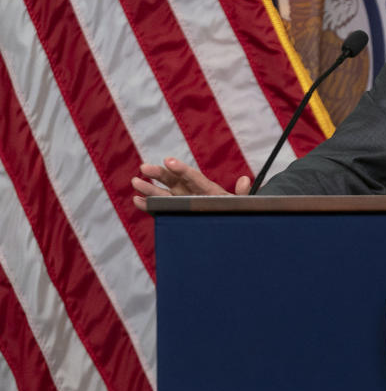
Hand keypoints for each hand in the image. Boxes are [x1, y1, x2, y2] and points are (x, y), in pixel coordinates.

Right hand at [131, 157, 250, 210]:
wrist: (231, 229)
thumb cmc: (236, 213)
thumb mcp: (241, 204)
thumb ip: (242, 193)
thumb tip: (245, 179)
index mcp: (209, 189)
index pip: (193, 177)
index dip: (181, 169)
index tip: (168, 161)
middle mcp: (193, 192)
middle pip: (175, 181)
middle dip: (160, 174)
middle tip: (144, 167)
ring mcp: (183, 202)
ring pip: (164, 193)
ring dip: (150, 188)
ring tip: (135, 181)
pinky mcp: (176, 212)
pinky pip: (161, 208)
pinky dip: (149, 205)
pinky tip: (137, 200)